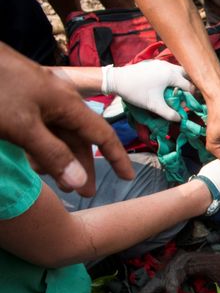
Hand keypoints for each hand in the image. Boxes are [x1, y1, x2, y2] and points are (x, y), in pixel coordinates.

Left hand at [0, 43, 133, 195]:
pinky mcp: (18, 99)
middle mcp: (57, 100)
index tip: (128, 177)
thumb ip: (52, 155)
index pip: (101, 134)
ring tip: (56, 182)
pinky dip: (40, 147)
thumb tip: (80, 182)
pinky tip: (33, 159)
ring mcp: (36, 98)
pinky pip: (38, 128)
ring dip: (59, 159)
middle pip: (78, 138)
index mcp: (67, 103)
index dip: (116, 156)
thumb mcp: (23, 127)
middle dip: (82, 166)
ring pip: (57, 134)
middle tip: (84, 194)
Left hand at [104, 60, 193, 120]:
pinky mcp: (153, 63)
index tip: (189, 104)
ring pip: (177, 70)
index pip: (189, 86)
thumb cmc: (136, 92)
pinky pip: (168, 69)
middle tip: (186, 96)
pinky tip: (165, 85)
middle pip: (186, 74)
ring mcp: (160, 63)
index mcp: (171, 75)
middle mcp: (168, 66)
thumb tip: (180, 119)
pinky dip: (171, 76)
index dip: (191, 97)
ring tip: (177, 91)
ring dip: (180, 80)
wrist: (116, 80)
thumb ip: (169, 114)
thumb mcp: (154, 106)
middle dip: (189, 85)